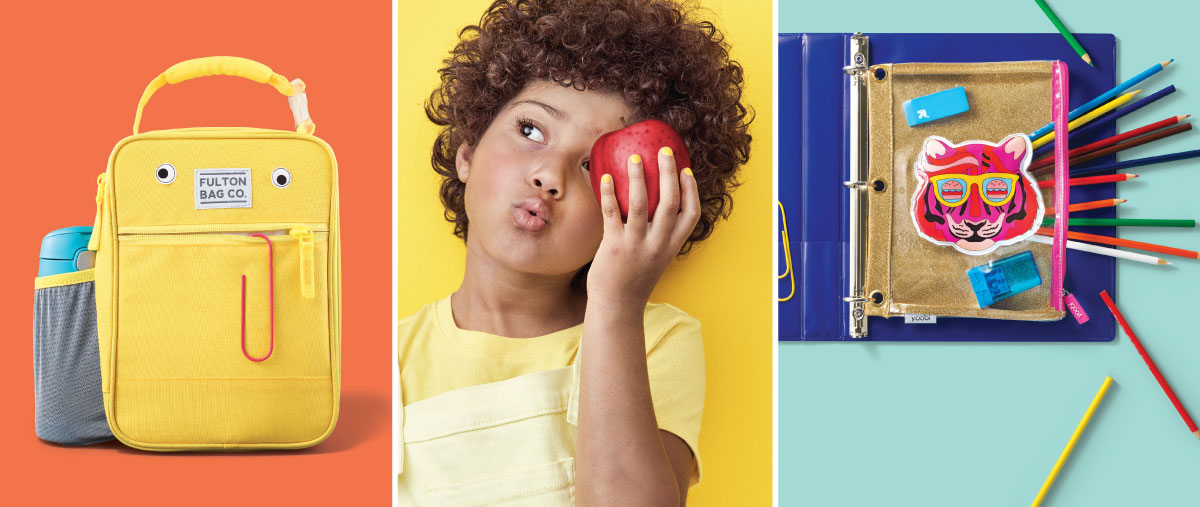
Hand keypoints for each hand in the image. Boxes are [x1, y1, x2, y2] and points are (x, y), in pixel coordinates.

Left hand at [587, 147, 699, 307]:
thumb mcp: (657, 257)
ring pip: (641, 204)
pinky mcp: (614, 246)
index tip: (686, 170)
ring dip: (639, 177)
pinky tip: (606, 177)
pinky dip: (610, 193)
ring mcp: (636, 245)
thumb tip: (651, 201)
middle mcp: (658, 244)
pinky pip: (612, 213)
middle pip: (670, 202)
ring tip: (634, 158)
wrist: (617, 306)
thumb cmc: (635, 278)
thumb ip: (659, 234)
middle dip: (668, 173)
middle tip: (664, 151)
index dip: (691, 189)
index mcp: (672, 245)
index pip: (691, 214)